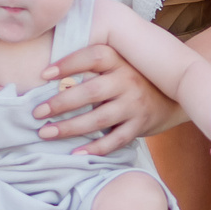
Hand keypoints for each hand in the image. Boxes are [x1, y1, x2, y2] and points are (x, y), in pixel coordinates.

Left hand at [35, 42, 176, 155]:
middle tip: (36, 112)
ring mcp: (135, 105)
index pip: (93, 57)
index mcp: (120, 61)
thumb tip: (49, 67)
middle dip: (61, 103)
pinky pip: (115, 140)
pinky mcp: (139, 125)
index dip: (68, 63)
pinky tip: (75, 152)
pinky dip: (95, 148)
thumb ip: (93, 63)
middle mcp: (128, 81)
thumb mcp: (119, 62)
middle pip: (91, 92)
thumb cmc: (132, 78)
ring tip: (45, 132)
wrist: (174, 95)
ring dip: (70, 127)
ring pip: (99, 119)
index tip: (44, 74)